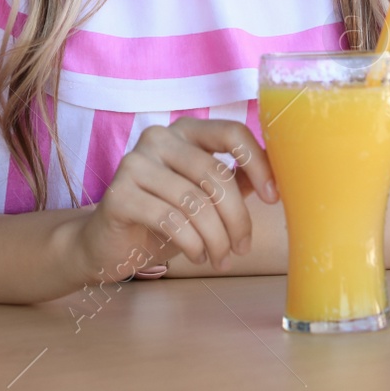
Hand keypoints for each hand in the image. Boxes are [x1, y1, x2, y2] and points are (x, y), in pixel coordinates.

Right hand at [69, 117, 277, 280]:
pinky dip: (192, 243)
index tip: (273, 198)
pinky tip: (196, 255)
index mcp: (185, 131)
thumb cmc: (163, 217)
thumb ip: (237, 180)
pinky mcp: (118, 194)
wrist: (107, 243)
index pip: (231, 132)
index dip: (258, 163)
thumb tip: (282, 175)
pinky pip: (170, 219)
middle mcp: (158, 137)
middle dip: (237, 218)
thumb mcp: (206, 197)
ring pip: (194, 201)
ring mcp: (134, 163)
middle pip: (215, 173)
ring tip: (219, 259)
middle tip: (242, 248)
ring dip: (216, 238)